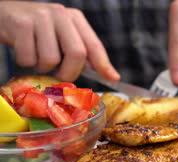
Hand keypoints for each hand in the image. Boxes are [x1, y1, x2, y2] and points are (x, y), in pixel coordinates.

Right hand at [0, 1, 119, 81]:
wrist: (1, 13)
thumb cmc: (34, 31)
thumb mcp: (60, 36)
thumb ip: (81, 51)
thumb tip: (109, 74)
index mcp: (74, 18)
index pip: (93, 45)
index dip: (104, 64)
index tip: (112, 78)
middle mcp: (60, 14)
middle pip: (77, 54)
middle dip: (69, 72)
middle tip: (59, 76)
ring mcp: (40, 17)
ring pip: (51, 59)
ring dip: (42, 67)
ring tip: (35, 56)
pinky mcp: (21, 24)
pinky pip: (29, 58)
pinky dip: (25, 62)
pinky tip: (22, 50)